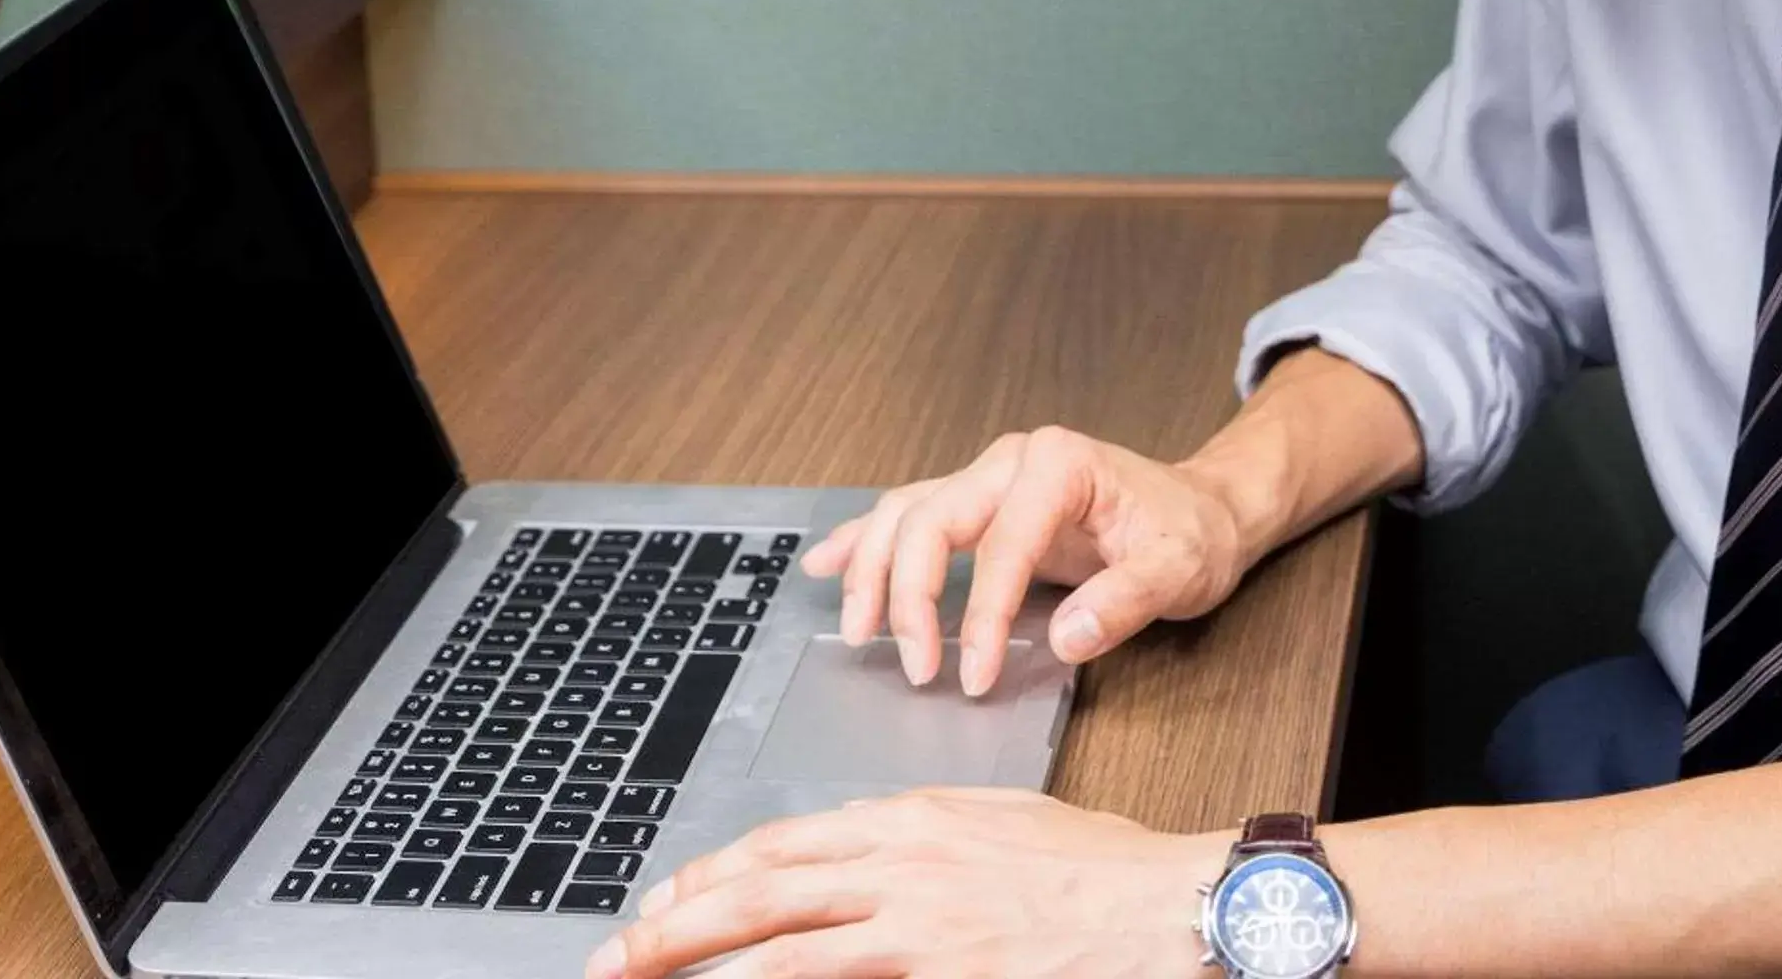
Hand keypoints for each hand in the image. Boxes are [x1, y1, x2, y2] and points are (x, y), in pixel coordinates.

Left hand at [586, 788, 1219, 978]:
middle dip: (676, 925)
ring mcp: (918, 930)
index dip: (714, 873)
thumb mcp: (997, 821)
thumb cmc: (1098, 869)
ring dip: (704, 969)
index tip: (665, 897)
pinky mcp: (942, 976)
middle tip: (616, 954)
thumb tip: (862, 851)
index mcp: (914, 818)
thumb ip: (922, 835)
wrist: (1164, 905)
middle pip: (762, 892)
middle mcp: (902, 867)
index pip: (786, 842)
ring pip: (782, 949)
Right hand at [803, 426, 1257, 694]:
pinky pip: (909, 514)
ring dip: (873, 571)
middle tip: (917, 669)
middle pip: (929, 519)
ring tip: (857, 631)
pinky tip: (826, 563)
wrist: (1201, 510)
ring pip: (905, 514)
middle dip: (910, 597)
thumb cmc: (1189, 534)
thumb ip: (1124, 602)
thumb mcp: (1178, 569)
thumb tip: (1067, 638)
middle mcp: (1010, 461)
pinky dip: (865, 540)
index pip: (1001, 545)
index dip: (983, 616)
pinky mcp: (980, 504)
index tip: (978, 676)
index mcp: (1057, 465)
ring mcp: (989, 478)